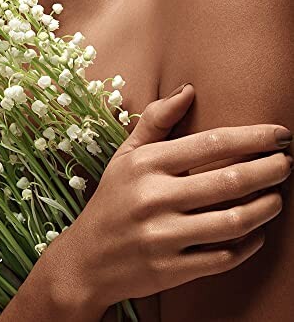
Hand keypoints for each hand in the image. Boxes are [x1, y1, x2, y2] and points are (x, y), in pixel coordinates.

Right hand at [49, 83, 291, 310]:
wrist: (88, 258)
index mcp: (145, 164)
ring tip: (278, 197)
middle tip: (288, 164)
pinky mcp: (170, 270)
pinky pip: (223, 257)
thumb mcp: (125, 156)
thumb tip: (189, 90)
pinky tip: (256, 233)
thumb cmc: (112, 199)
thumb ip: (157, 121)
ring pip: (234, 221)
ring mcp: (162, 236)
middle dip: (271, 169)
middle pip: (230, 180)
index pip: (211, 143)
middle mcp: (153, 198)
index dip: (254, 137)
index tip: (280, 135)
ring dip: (266, 208)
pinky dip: (249, 245)